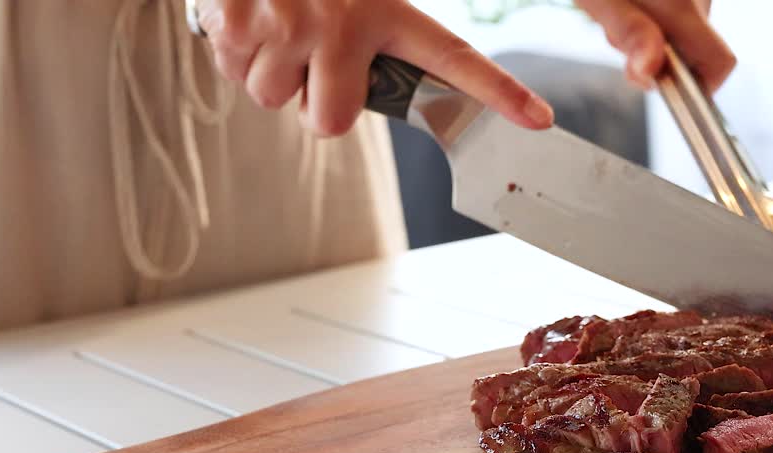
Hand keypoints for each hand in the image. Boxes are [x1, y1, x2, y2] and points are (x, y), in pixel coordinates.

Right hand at [198, 0, 554, 136]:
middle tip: (307, 57)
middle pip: (330, 121)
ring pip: (273, 98)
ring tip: (273, 20)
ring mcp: (288, 25)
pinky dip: (234, 53)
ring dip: (268, 69)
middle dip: (313, 102)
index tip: (538, 120)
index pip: (453, 58)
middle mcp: (341, 20)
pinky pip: (235, 76)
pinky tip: (246, 14)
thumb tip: (372, 89)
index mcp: (385, 9)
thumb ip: (375, 37)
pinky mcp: (237, 26)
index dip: (497, 92)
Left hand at [576, 0, 735, 90]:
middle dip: (658, 51)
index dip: (694, 86)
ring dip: (651, 30)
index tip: (661, 84)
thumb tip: (649, 73)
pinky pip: (679, 8)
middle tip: (616, 26)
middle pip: (696, 46)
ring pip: (684, 28)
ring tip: (619, 3)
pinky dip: (654, 11)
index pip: (719, 62)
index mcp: (684, 3)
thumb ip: (628, 32)